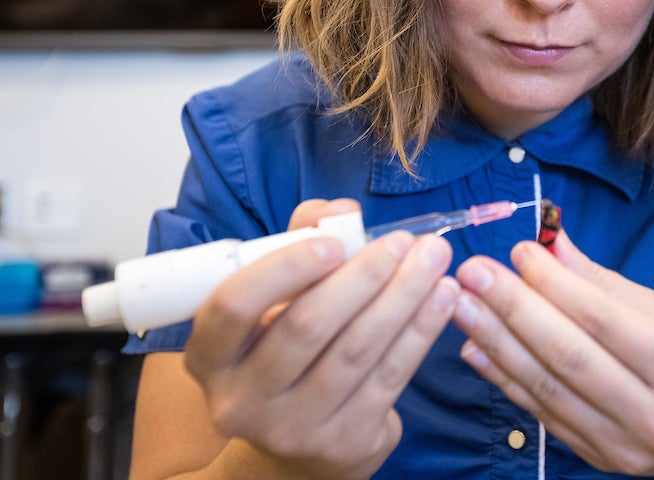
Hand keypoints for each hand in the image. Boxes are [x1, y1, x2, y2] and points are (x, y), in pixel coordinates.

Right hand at [182, 199, 458, 479]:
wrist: (301, 437)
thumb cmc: (286, 344)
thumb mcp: (277, 297)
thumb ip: (300, 240)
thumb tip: (339, 211)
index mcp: (210, 355)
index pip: (233, 306)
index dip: (285, 269)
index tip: (334, 241)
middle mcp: (242, 398)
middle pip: (307, 327)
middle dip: (364, 276)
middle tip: (404, 240)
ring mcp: (293, 427)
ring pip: (357, 350)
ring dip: (404, 296)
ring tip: (434, 258)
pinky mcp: (344, 442)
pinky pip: (390, 376)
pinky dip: (421, 330)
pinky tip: (443, 297)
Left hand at [451, 228, 653, 477]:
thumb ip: (603, 283)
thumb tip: (550, 244)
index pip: (603, 320)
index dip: (555, 284)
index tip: (518, 251)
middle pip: (569, 356)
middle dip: (513, 310)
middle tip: (474, 273)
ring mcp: (626, 446)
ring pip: (548, 388)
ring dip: (496, 342)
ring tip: (461, 304)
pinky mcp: (600, 460)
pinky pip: (543, 414)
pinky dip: (505, 379)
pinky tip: (475, 347)